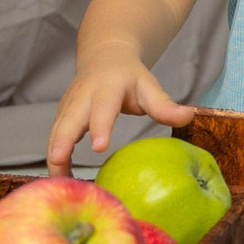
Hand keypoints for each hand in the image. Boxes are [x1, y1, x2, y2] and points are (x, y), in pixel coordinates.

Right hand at [47, 51, 195, 173]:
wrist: (104, 58)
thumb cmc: (129, 77)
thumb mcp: (148, 86)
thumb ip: (164, 105)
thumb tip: (188, 116)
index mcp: (106, 88)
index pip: (103, 108)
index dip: (100, 127)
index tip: (99, 147)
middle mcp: (82, 97)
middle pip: (68, 121)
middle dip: (62, 143)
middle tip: (58, 164)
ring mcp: (68, 106)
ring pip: (56, 132)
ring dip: (54, 157)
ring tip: (58, 185)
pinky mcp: (60, 117)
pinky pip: (54, 139)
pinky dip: (54, 159)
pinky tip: (60, 181)